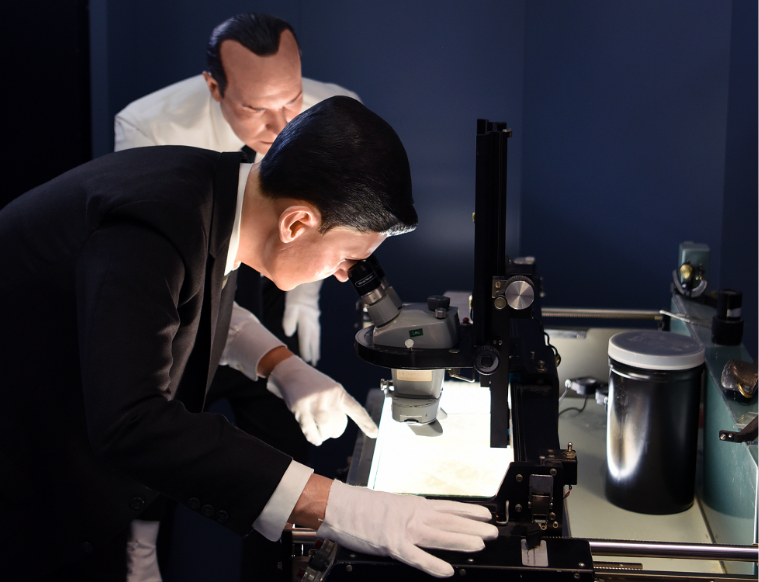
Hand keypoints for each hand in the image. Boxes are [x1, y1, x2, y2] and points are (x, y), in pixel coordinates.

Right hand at [267, 356, 377, 445]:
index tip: (375, 434)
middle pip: (337, 424)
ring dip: (323, 436)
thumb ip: (336, 405)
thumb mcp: (329, 389)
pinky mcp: (301, 407)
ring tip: (321, 436)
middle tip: (331, 434)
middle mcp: (329, 396)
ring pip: (324, 428)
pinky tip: (314, 438)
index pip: (356, 409)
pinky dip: (313, 437)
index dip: (366, 423)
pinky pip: (309, 429)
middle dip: (334, 432)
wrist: (291, 372)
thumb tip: (337, 428)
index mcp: (339, 392)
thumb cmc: (312, 384)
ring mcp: (315, 401)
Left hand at [282, 281, 321, 364]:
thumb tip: (289, 334)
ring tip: (316, 358)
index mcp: (306, 321)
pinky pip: (316, 333)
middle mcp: (312, 323)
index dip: (305, 350)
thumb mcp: (291, 306)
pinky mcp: (314, 318)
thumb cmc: (297, 296)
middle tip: (313, 364)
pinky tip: (315, 344)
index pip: (305, 339)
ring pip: (316, 337)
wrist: (308, 285)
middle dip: (313, 353)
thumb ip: (289, 320)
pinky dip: (316, 341)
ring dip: (316, 348)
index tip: (306, 361)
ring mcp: (315, 320)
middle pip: (313, 341)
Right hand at [317, 481, 497, 577]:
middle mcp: (412, 515)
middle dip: (472, 527)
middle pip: (449, 521)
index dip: (469, 511)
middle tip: (492, 532)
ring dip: (461, 540)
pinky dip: (433, 564)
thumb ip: (410, 512)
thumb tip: (425, 516)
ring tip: (480, 545)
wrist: (339, 505)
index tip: (486, 514)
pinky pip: (417, 557)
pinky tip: (447, 570)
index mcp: (413, 504)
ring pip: (439, 536)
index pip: (448, 507)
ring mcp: (403, 529)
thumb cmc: (361, 506)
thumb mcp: (392, 504)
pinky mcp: (392, 544)